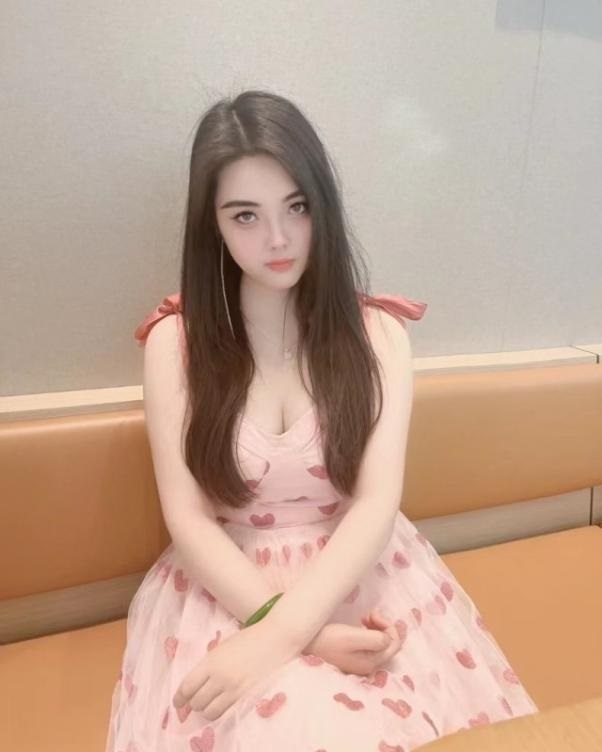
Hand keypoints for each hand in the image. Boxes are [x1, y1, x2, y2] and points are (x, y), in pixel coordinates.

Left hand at [172, 619, 296, 721]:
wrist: (276, 637)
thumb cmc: (249, 638)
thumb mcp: (223, 647)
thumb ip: (209, 664)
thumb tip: (197, 682)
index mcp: (211, 661)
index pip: (186, 687)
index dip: (179, 699)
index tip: (177, 703)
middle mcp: (220, 677)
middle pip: (196, 702)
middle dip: (193, 703)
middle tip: (195, 701)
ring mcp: (234, 689)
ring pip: (209, 712)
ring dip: (206, 710)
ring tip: (209, 704)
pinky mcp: (247, 696)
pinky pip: (226, 713)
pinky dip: (220, 713)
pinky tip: (221, 707)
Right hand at [303, 608, 401, 674]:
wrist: (306, 643)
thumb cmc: (328, 640)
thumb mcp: (354, 637)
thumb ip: (376, 638)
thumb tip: (387, 638)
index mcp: (371, 662)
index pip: (394, 644)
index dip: (389, 626)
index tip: (372, 615)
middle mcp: (369, 665)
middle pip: (389, 644)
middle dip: (383, 626)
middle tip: (369, 614)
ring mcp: (361, 661)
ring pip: (380, 642)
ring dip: (376, 627)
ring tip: (364, 617)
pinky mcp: (353, 655)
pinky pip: (370, 643)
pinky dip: (368, 631)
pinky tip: (359, 624)